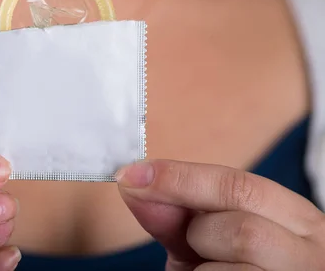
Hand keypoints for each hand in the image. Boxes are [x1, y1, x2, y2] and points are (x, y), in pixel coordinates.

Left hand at [116, 160, 324, 270]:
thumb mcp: (206, 243)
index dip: (180, 178)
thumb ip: (176, 216)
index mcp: (298, 221)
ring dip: (205, 266)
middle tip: (189, 244)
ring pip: (240, 260)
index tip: (131, 176)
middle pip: (242, 227)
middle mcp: (312, 252)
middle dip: (199, 233)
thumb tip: (133, 182)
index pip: (240, 185)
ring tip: (210, 269)